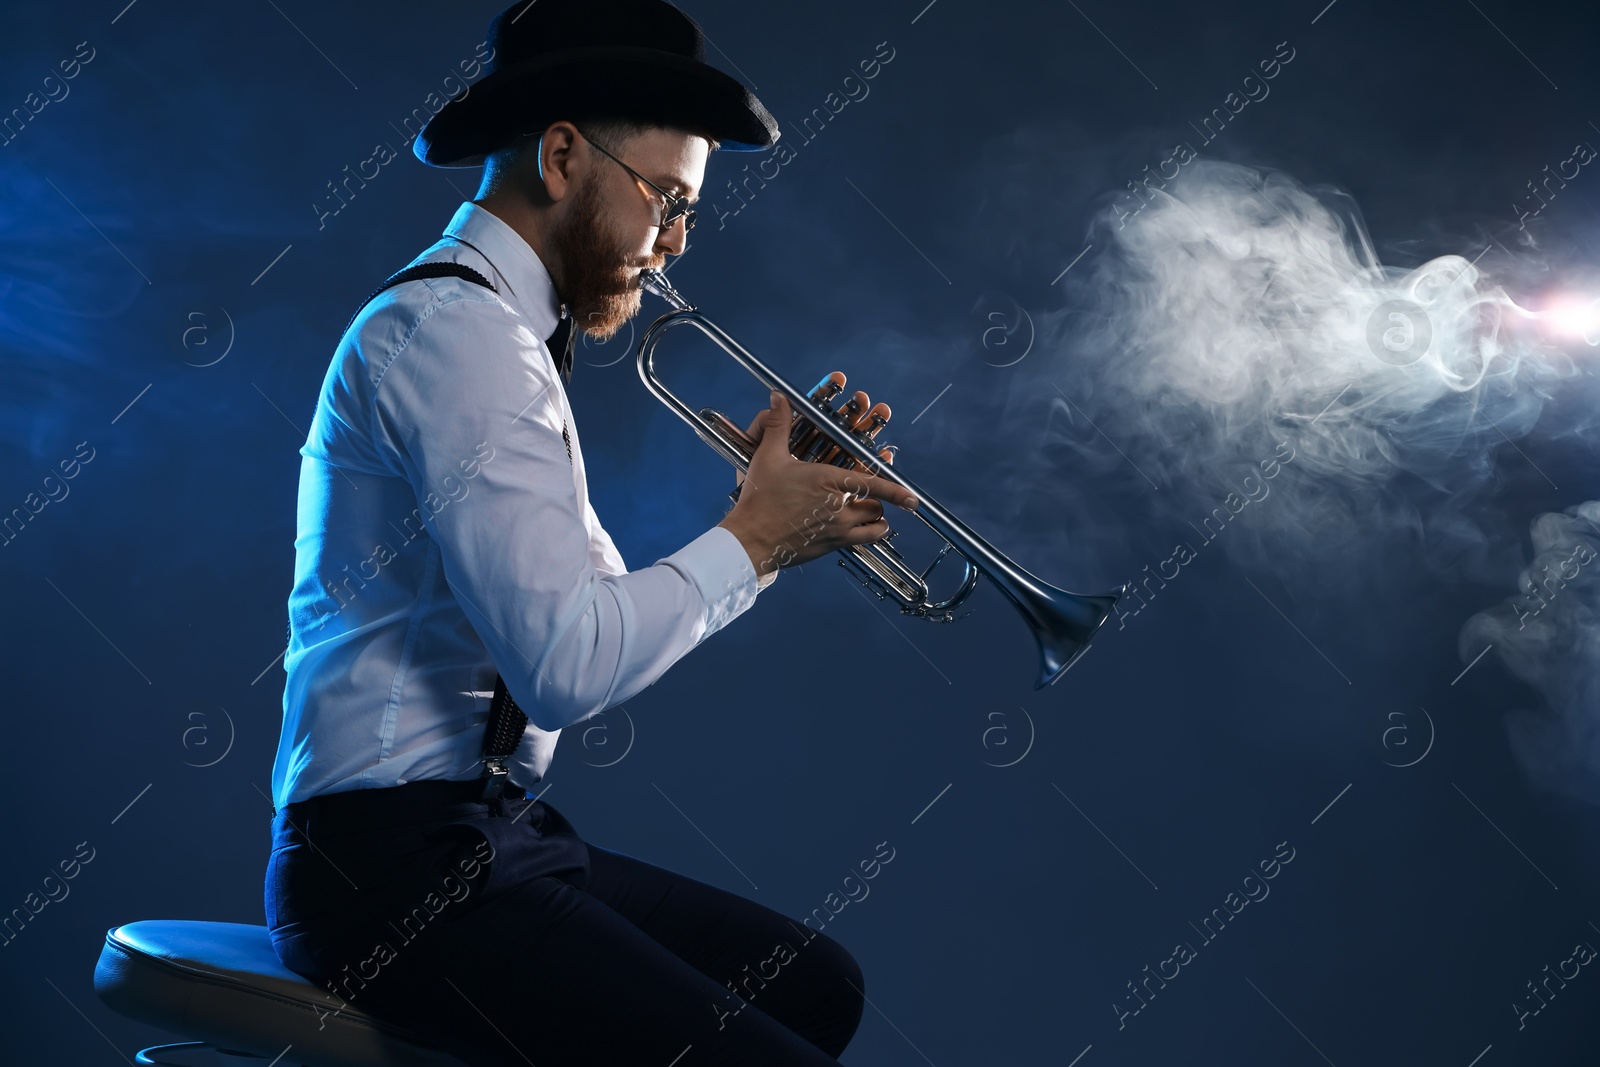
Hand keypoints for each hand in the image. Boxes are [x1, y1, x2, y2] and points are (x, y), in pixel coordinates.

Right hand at [719, 391, 918, 577]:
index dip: (896, 491)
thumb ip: (778, 425)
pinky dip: (874, 534)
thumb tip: (779, 397)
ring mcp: (838, 527)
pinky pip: (866, 541)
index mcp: (827, 480)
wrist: (751, 539)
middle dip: (879, 498)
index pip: (871, 483)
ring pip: (875, 522)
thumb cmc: (760, 498)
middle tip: (872, 493)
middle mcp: (838, 505)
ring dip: (877, 515)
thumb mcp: (768, 457)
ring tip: (872, 510)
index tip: (913, 499)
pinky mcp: (833, 544)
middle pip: (876, 503)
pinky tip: (870, 530)